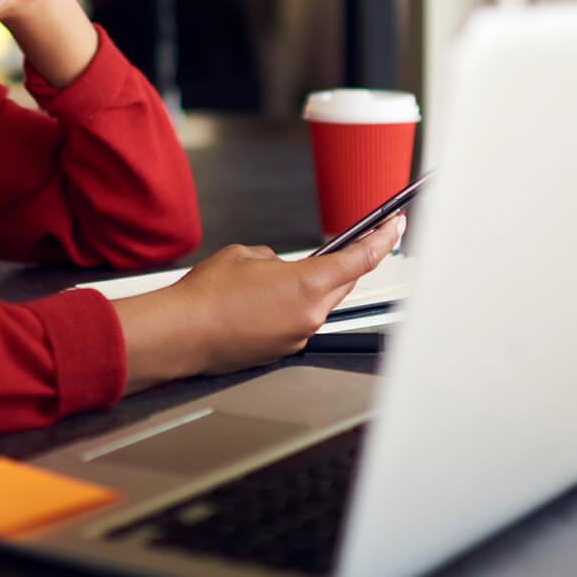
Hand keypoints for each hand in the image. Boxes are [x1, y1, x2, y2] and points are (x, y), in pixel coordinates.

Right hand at [111, 215, 406, 392]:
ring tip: (275, 280)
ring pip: (320, 304)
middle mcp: (309, 315)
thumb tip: (280, 267)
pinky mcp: (282, 350)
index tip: (395, 227)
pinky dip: (290, 308)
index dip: (383, 239)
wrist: (181, 334)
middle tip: (346, 244)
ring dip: (311, 287)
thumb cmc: (206, 295)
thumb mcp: (245, 255)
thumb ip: (275, 259)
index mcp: (307, 285)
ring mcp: (297, 336)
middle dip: (346, 263)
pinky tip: (262, 302)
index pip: (361, 259)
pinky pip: (298, 321)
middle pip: (345, 283)